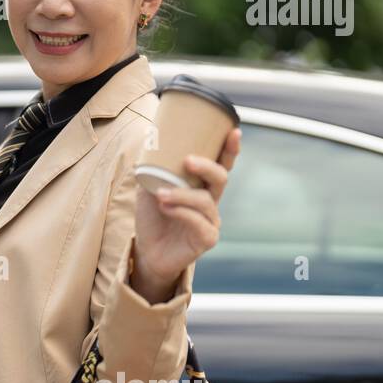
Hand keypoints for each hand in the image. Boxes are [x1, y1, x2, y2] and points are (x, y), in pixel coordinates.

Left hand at [131, 127, 241, 300]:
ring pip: (204, 201)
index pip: (221, 164)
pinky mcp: (207, 239)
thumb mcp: (148, 188)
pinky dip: (181, 212)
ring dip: (182, 194)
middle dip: (208, 166)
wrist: (148, 251)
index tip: (234, 131)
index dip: (230, 149)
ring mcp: (211, 220)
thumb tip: (149, 144)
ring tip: (161, 194)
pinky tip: (166, 208)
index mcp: (202, 186)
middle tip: (188, 161)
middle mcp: (211, 201)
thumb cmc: (152, 217)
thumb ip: (152, 169)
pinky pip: (199, 222)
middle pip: (221, 178)